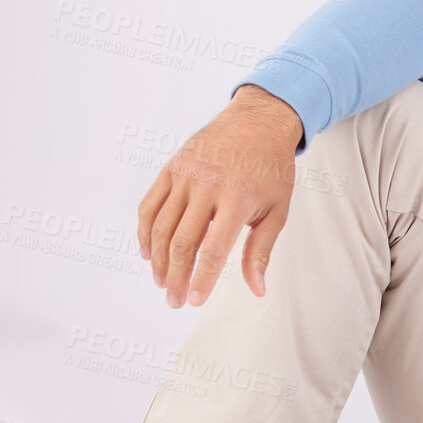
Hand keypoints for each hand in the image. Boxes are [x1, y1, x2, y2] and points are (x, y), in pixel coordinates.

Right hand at [137, 85, 303, 307]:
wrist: (258, 121)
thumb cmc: (272, 169)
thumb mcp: (277, 210)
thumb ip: (261, 250)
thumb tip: (257, 289)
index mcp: (238, 199)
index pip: (214, 249)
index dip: (202, 278)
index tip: (194, 301)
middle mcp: (208, 186)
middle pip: (183, 242)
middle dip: (177, 277)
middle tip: (174, 301)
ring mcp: (185, 175)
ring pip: (162, 226)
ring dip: (159, 259)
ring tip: (162, 283)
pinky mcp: (171, 168)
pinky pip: (150, 204)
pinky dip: (145, 231)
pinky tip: (148, 253)